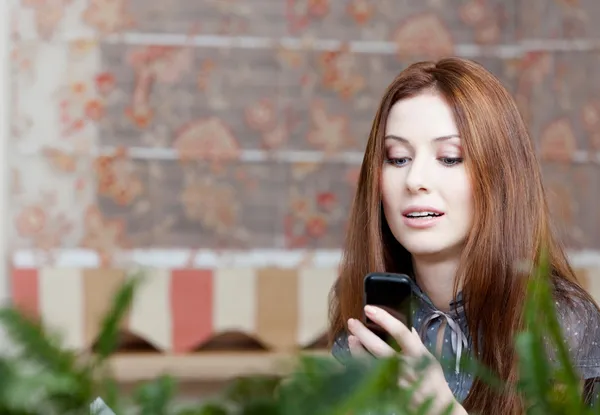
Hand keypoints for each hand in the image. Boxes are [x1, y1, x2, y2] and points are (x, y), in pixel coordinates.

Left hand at [347, 305, 466, 414]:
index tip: (368, 308)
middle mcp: (408, 367)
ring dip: (358, 351)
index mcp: (420, 354)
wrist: (437, 409)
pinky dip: (360, 368)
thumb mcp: (429, 358)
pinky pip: (370, 378)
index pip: (400, 332)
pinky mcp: (389, 393)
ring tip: (351, 338)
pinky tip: (354, 359)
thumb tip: (407, 325)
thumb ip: (416, 342)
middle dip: (364, 333)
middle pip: (381, 348)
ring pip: (371, 365)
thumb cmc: (434, 380)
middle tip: (352, 322)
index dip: (384, 318)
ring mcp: (396, 382)